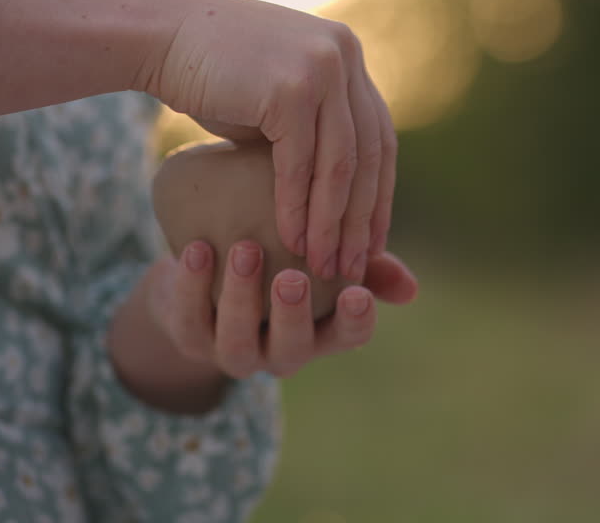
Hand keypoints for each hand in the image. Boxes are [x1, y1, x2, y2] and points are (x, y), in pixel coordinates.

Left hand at [144, 240, 417, 379]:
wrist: (206, 272)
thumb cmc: (280, 256)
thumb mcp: (321, 258)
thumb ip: (363, 264)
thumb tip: (411, 287)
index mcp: (319, 333)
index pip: (346, 337)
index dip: (354, 322)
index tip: (357, 295)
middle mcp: (279, 351)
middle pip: (291, 346)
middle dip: (292, 315)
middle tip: (292, 277)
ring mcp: (232, 349)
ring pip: (237, 339)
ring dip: (240, 296)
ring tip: (244, 250)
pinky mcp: (189, 337)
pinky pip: (188, 319)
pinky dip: (190, 286)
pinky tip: (197, 249)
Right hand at [145, 0, 396, 282]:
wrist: (158, 37)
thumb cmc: (209, 74)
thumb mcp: (276, 99)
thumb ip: (312, 130)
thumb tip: (337, 188)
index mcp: (346, 53)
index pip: (379, 136)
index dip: (379, 194)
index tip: (371, 241)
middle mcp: (344, 54)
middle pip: (369, 153)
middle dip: (363, 218)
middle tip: (355, 266)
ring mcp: (321, 67)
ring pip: (340, 165)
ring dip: (333, 223)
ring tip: (325, 266)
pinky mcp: (291, 88)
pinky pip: (301, 163)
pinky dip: (298, 208)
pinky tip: (293, 242)